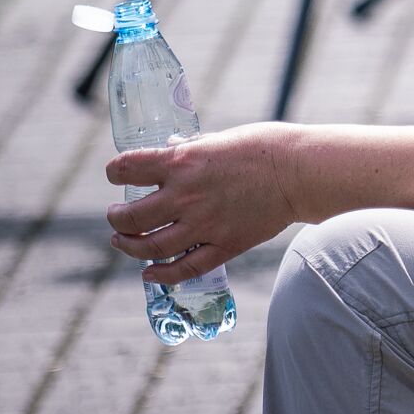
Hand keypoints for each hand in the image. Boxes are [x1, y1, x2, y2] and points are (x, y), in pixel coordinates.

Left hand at [105, 123, 301, 284]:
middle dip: (116, 218)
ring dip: (129, 246)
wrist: (299, 172)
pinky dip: (162, 275)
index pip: (128, 168)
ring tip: (122, 241)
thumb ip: (191, 150)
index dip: (114, 171)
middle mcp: (186, 196)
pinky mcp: (224, 245)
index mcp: (182, 162)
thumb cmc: (264, 147)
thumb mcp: (219, 139)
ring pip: (150, 247)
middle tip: (115, 216)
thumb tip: (171, 151)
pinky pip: (185, 268)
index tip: (114, 174)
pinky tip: (149, 273)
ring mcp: (203, 224)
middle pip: (131, 217)